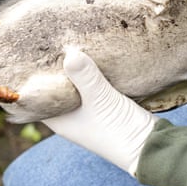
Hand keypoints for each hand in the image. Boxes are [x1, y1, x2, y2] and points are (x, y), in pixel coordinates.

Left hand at [42, 48, 156, 174]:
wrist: (150, 146)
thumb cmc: (119, 130)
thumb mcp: (101, 100)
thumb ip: (86, 77)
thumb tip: (70, 53)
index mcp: (59, 120)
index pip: (40, 94)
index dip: (37, 74)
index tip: (36, 51)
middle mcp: (70, 116)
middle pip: (58, 86)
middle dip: (59, 67)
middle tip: (57, 40)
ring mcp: (88, 111)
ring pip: (77, 85)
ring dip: (78, 69)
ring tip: (74, 41)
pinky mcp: (106, 106)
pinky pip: (94, 86)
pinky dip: (94, 74)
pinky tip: (96, 55)